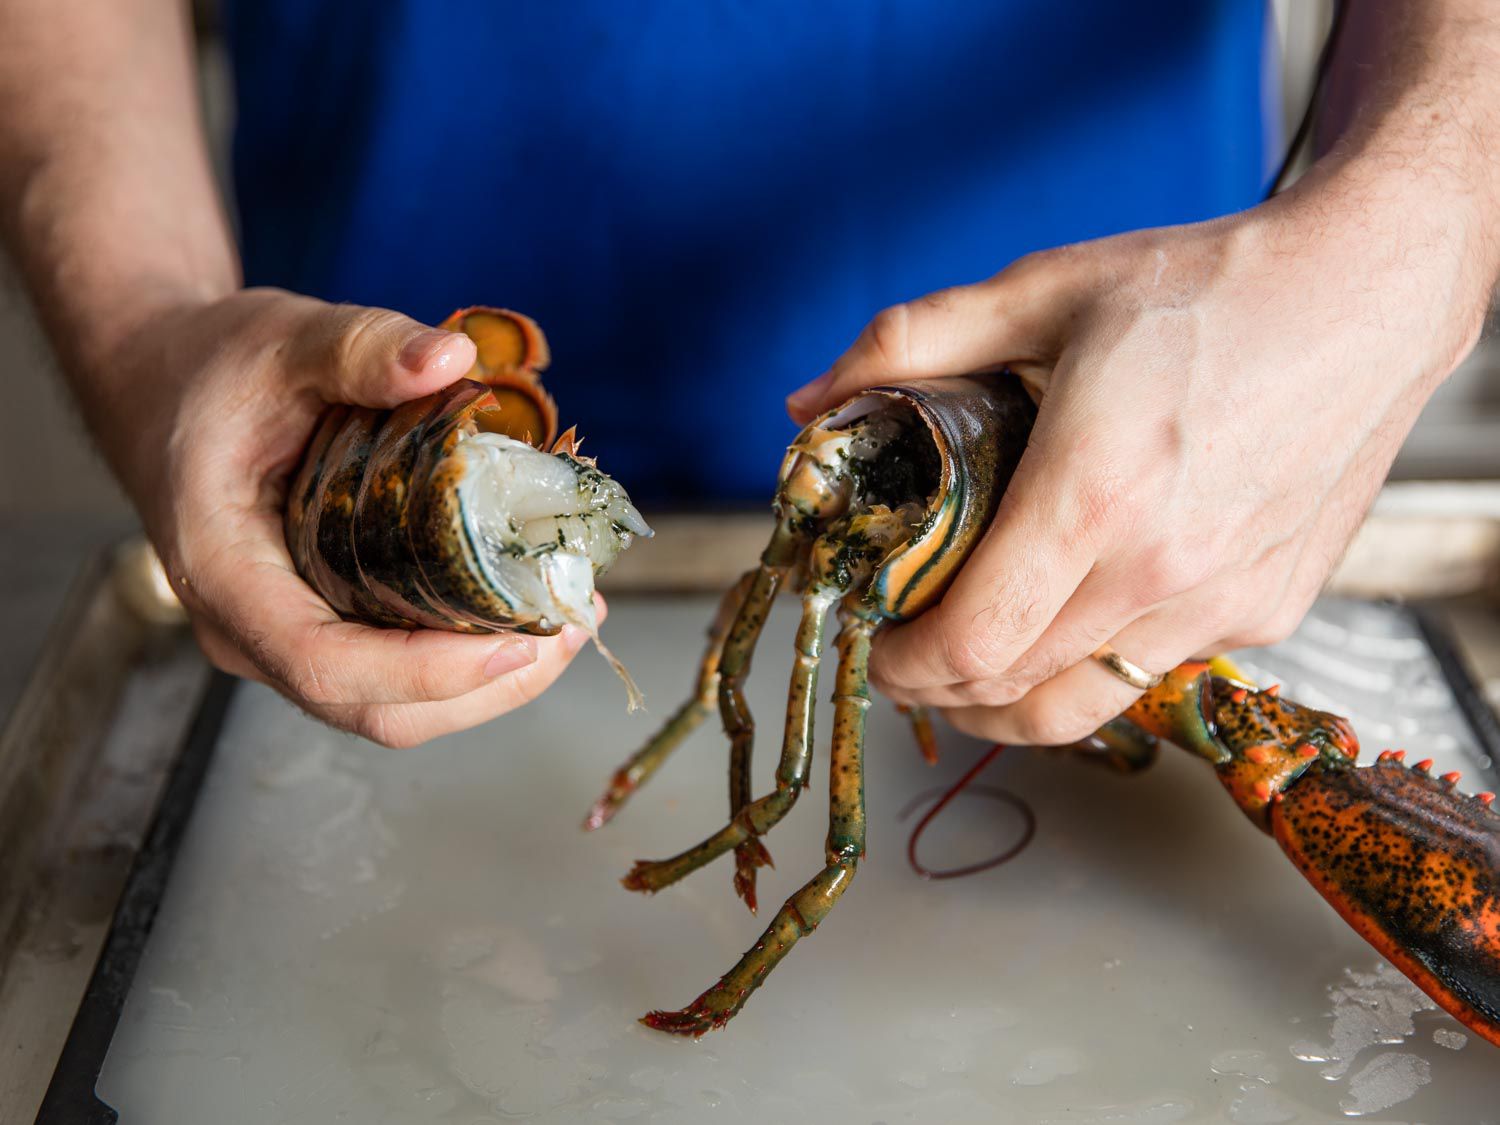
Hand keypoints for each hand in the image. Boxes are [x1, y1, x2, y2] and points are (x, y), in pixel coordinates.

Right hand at [99, 288, 594, 746]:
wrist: (167, 387)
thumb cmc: (214, 369)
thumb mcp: (283, 339)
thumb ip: (361, 346)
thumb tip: (455, 357)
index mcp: (224, 570)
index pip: (323, 665)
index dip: (426, 672)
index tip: (517, 644)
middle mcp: (249, 629)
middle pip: (375, 709)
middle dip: (485, 686)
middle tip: (571, 629)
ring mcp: (283, 641)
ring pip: (393, 709)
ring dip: (488, 684)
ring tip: (568, 624)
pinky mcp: (321, 631)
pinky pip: (396, 676)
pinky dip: (467, 659)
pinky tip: (525, 612)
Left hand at [787, 175, 1492, 745]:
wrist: (1369, 295)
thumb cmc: (1209, 287)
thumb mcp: (1042, 289)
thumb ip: (912, 345)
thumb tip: (809, 401)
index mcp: (1092, 494)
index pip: (970, 645)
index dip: (901, 667)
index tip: (874, 642)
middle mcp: (1161, 571)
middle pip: (1013, 694)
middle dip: (938, 689)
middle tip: (906, 649)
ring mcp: (1221, 602)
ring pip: (1083, 705)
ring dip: (1008, 696)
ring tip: (973, 653)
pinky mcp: (1268, 610)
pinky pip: (1153, 670)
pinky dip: (1090, 663)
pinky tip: (1074, 609)